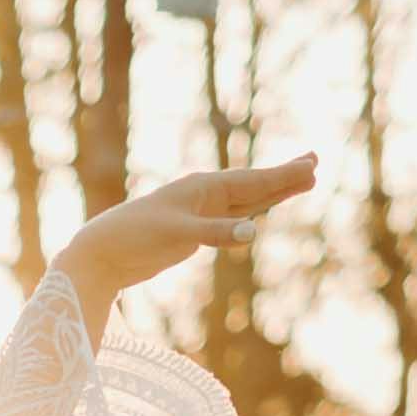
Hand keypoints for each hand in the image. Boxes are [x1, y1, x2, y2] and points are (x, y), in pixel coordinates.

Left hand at [56, 155, 314, 325]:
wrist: (101, 254)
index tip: (311, 165)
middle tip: (315, 162)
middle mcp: (203, 195)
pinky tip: (260, 213)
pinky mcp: (192, 231)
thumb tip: (254, 233)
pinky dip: (251, 213)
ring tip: (298, 181)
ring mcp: (198, 212)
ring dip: (272, 192)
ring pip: (245, 201)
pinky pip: (231, 218)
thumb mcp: (177, 236)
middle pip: (253, 185)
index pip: (252, 181)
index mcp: (202, 189)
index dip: (283, 176)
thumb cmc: (134, 239)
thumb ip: (215, 234)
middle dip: (284, 177)